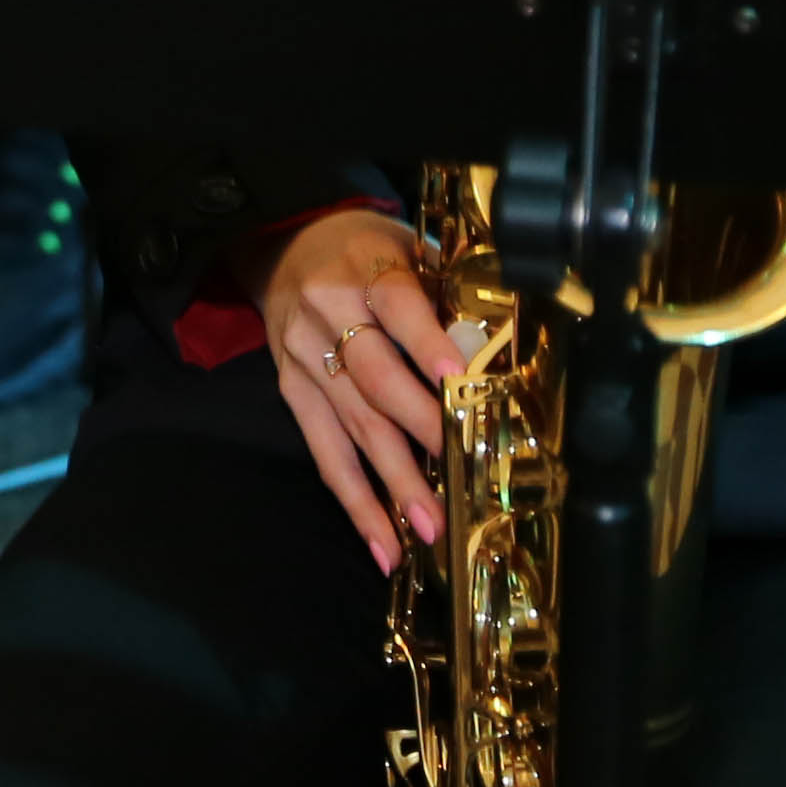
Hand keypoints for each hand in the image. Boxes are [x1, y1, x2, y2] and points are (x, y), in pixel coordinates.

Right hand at [256, 207, 465, 575]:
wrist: (285, 244)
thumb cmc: (366, 252)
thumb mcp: (407, 250)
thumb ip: (447, 297)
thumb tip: (501, 360)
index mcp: (366, 270)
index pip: (398, 306)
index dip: (427, 343)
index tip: (458, 380)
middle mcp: (328, 313)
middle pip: (377, 378)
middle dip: (422, 431)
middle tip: (462, 478)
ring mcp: (305, 356)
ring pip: (353, 425)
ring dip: (393, 483)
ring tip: (430, 528)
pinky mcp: (292, 391)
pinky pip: (323, 452)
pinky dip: (354, 500)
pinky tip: (382, 542)